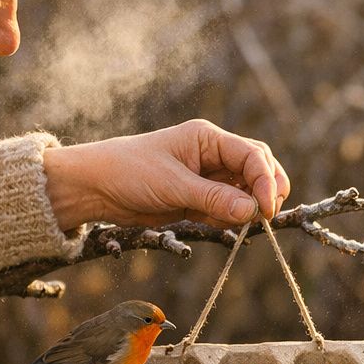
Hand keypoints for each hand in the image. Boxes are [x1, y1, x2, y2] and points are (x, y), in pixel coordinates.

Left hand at [44, 119, 290, 230]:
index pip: (252, 155)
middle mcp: (212, 154)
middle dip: (266, 191)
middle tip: (265, 217)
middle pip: (257, 168)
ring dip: (247, 207)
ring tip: (235, 222)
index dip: (265, 181)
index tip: (267, 209)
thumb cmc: (129, 173)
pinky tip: (215, 224)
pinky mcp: (198, 197)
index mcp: (208, 139)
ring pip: (245, 190)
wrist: (96, 188)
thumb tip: (252, 211)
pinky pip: (227, 207)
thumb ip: (214, 198)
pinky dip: (230, 218)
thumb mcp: (173, 186)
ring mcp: (207, 176)